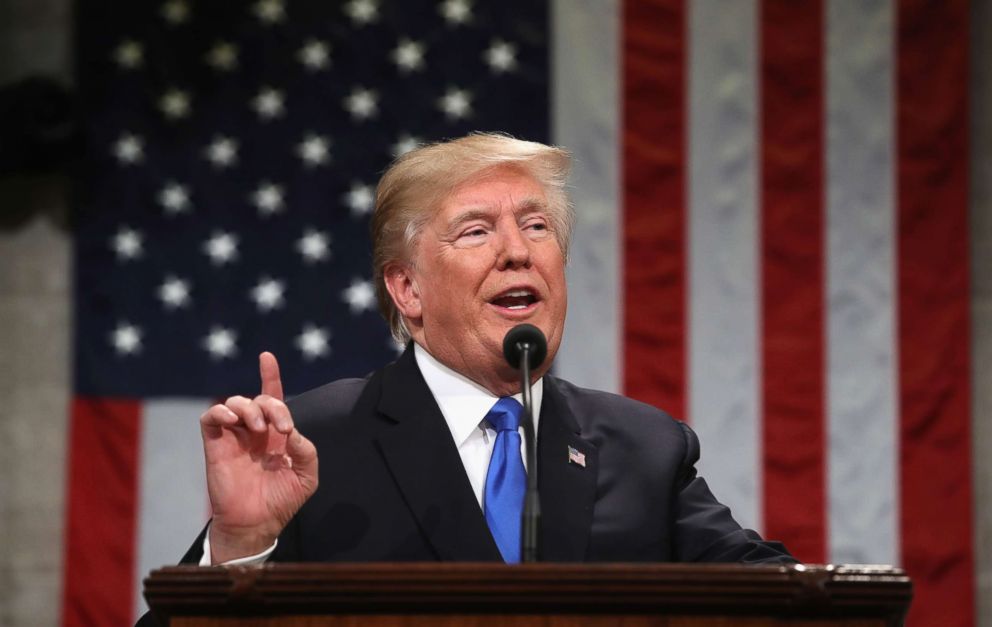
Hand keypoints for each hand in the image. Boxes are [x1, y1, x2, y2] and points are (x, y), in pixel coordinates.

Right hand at [200, 352, 317, 562]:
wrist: (256, 524)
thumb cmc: (281, 500)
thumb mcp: (307, 476)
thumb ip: (306, 451)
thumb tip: (292, 432)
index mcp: (277, 435)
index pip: (273, 398)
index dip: (270, 376)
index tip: (267, 357)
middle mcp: (255, 432)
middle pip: (260, 399)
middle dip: (273, 405)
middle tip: (281, 429)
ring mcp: (234, 437)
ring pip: (235, 402)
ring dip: (250, 408)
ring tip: (258, 428)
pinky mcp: (215, 445)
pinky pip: (211, 417)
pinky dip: (221, 412)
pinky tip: (233, 421)